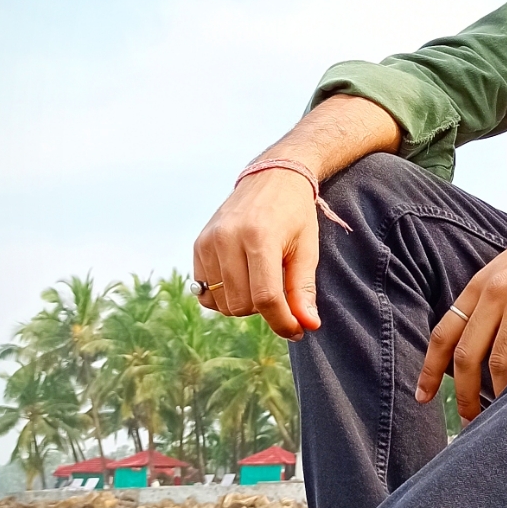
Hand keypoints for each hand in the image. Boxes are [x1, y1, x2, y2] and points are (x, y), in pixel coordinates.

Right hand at [192, 170, 323, 337]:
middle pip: (242, 305)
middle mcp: (228, 239)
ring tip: (262, 280)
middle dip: (266, 311)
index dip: (282, 322)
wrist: (271, 177)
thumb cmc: (295, 214)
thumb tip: (308, 325)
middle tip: (283, 295)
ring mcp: (208, 242)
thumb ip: (303, 289)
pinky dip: (225, 295)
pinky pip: (206, 292)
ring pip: (223, 303)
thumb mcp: (307, 249)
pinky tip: (242, 277)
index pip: (265, 298)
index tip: (297, 330)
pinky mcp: (198, 245)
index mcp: (260, 238)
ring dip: (245, 304)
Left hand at [416, 191, 506, 420]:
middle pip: (467, 355)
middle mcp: (495, 293)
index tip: (423, 396)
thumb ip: (492, 299)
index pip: (445, 333)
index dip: (430, 369)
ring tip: (501, 416)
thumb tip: (478, 341)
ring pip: (498, 361)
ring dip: (497, 394)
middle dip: (464, 394)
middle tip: (468, 421)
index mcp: (480, 285)